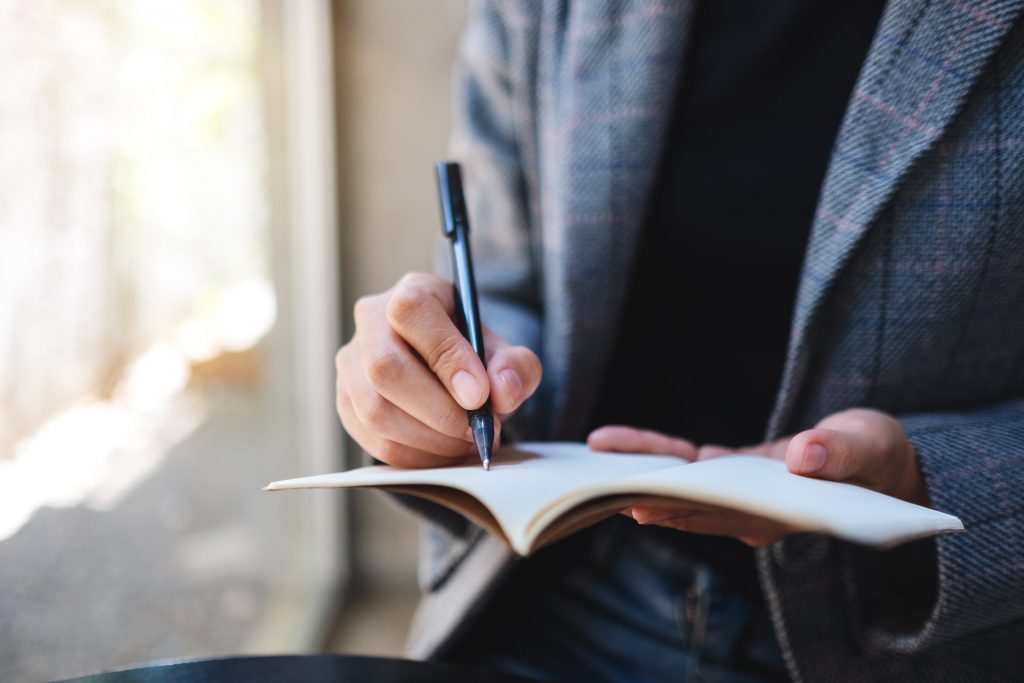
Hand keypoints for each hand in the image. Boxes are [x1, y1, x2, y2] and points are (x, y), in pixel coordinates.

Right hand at [336, 272, 541, 467]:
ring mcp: (351, 365)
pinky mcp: (346, 404)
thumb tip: (501, 391)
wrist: (445, 369)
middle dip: (438, 411)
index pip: (412, 313)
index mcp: (412, 292)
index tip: (479, 395)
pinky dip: (416, 457)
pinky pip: (373, 441)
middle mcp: (371, 323)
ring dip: (429, 439)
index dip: (446, 357)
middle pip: (385, 368)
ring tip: (465, 443)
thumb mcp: (503, 351)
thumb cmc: (471, 355)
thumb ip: (515, 366)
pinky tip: (444, 452)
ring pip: (375, 411)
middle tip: (477, 430)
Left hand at [587, 408, 929, 546]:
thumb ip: (839, 453)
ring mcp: (742, 496)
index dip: (680, 509)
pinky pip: (691, 466)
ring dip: (643, 470)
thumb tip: (802, 457)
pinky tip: (626, 448)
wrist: (883, 463)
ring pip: (683, 485)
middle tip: (593, 483)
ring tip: (599, 454)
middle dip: (643, 491)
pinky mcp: (738, 474)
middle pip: (689, 503)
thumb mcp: (868, 446)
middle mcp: (753, 513)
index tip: (639, 505)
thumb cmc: (880, 456)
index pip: (721, 514)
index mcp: (780, 515)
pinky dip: (662, 455)